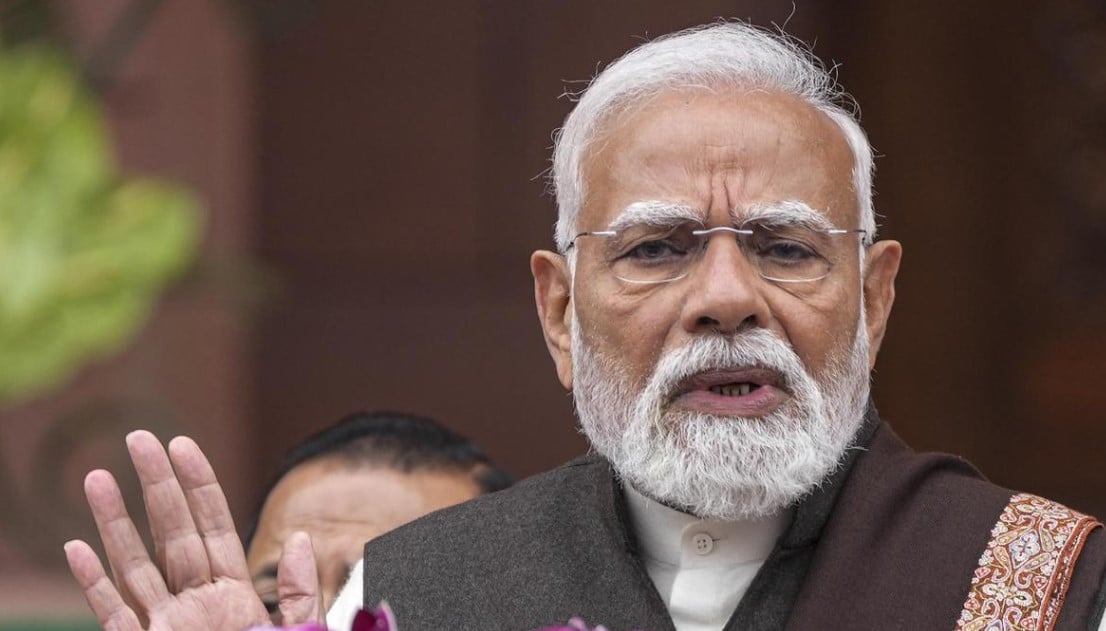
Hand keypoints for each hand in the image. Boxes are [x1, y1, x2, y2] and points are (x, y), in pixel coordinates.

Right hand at [64, 430, 322, 629]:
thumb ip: (303, 594)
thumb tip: (307, 540)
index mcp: (235, 596)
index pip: (214, 526)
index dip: (199, 485)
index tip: (183, 444)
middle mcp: (196, 605)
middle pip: (171, 534)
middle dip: (155, 486)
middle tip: (137, 438)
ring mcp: (167, 628)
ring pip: (135, 566)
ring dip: (115, 523)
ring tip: (98, 477)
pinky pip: (116, 615)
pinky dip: (95, 584)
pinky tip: (76, 548)